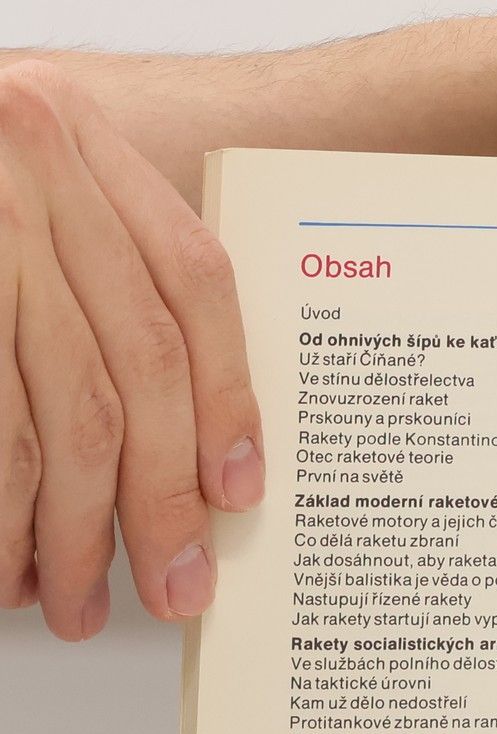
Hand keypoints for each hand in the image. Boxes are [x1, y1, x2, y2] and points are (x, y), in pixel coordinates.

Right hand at [0, 63, 263, 638]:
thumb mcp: (18, 173)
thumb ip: (93, 257)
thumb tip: (176, 421)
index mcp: (74, 135)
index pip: (191, 280)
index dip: (227, 393)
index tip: (236, 493)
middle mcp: (26, 176)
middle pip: (133, 364)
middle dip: (158, 495)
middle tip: (172, 584)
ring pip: (52, 414)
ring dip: (67, 528)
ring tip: (73, 598)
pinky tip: (4, 564)